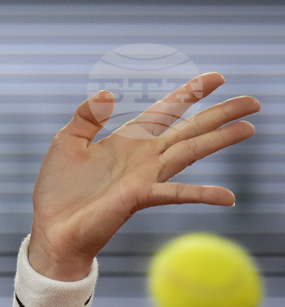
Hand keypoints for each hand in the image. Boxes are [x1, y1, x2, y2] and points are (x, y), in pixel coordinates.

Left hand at [29, 72, 258, 279]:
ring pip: (190, 152)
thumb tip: (109, 93)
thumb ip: (87, 115)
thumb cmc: (58, 190)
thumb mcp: (66, 141)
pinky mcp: (139, 196)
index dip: (189, 93)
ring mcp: (145, 176)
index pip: (165, 111)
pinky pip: (176, 193)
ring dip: (220, 140)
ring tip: (249, 127)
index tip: (216, 77)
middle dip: (219, 114)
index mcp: (126, 140)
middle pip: (188, 129)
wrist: (52, 229)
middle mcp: (143, 156)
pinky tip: (228, 197)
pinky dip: (202, 194)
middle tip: (253, 101)